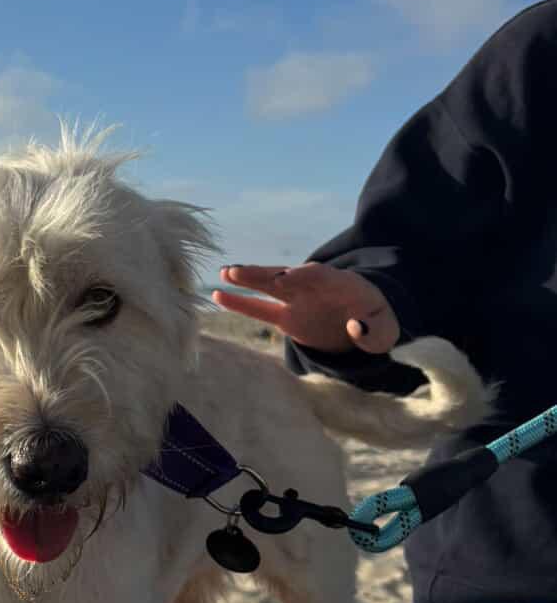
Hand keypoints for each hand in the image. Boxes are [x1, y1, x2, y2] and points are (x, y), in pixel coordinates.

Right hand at [211, 263, 398, 354]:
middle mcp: (315, 288)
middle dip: (268, 273)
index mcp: (342, 284)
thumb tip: (356, 329)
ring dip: (250, 279)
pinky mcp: (286, 316)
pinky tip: (218, 295)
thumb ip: (375, 331)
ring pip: (270, 286)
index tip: (288, 277)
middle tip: (245, 271)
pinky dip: (240, 302)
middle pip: (289, 276)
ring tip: (226, 273)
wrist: (366, 323)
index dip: (305, 275)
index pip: (321, 275)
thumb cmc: (377, 323)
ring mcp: (298, 300)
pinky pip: (260, 308)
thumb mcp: (385, 329)